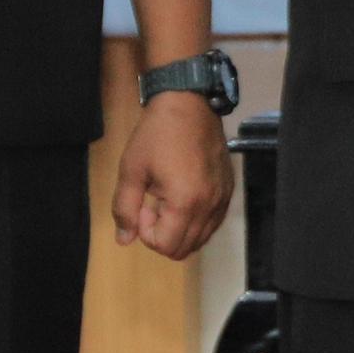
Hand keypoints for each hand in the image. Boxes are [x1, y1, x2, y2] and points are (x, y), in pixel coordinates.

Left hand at [113, 91, 235, 260]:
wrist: (189, 104)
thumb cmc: (155, 135)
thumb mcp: (131, 171)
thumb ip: (125, 208)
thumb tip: (124, 240)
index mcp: (185, 203)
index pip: (165, 245)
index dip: (146, 233)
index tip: (143, 205)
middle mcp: (210, 206)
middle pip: (185, 248)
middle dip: (162, 235)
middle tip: (152, 205)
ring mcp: (223, 199)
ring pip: (201, 239)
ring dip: (179, 230)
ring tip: (167, 201)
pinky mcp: (229, 190)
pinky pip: (214, 222)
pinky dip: (196, 222)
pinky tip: (183, 197)